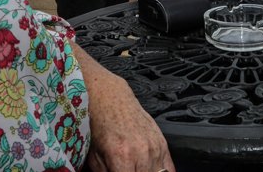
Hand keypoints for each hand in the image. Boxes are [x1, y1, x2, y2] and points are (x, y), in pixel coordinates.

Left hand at [73, 44, 174, 171]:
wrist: (109, 98)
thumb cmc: (98, 125)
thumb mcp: (93, 158)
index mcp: (122, 158)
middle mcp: (142, 153)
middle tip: (126, 171)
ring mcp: (155, 148)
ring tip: (136, 169)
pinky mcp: (162, 144)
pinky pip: (169, 169)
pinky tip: (153, 171)